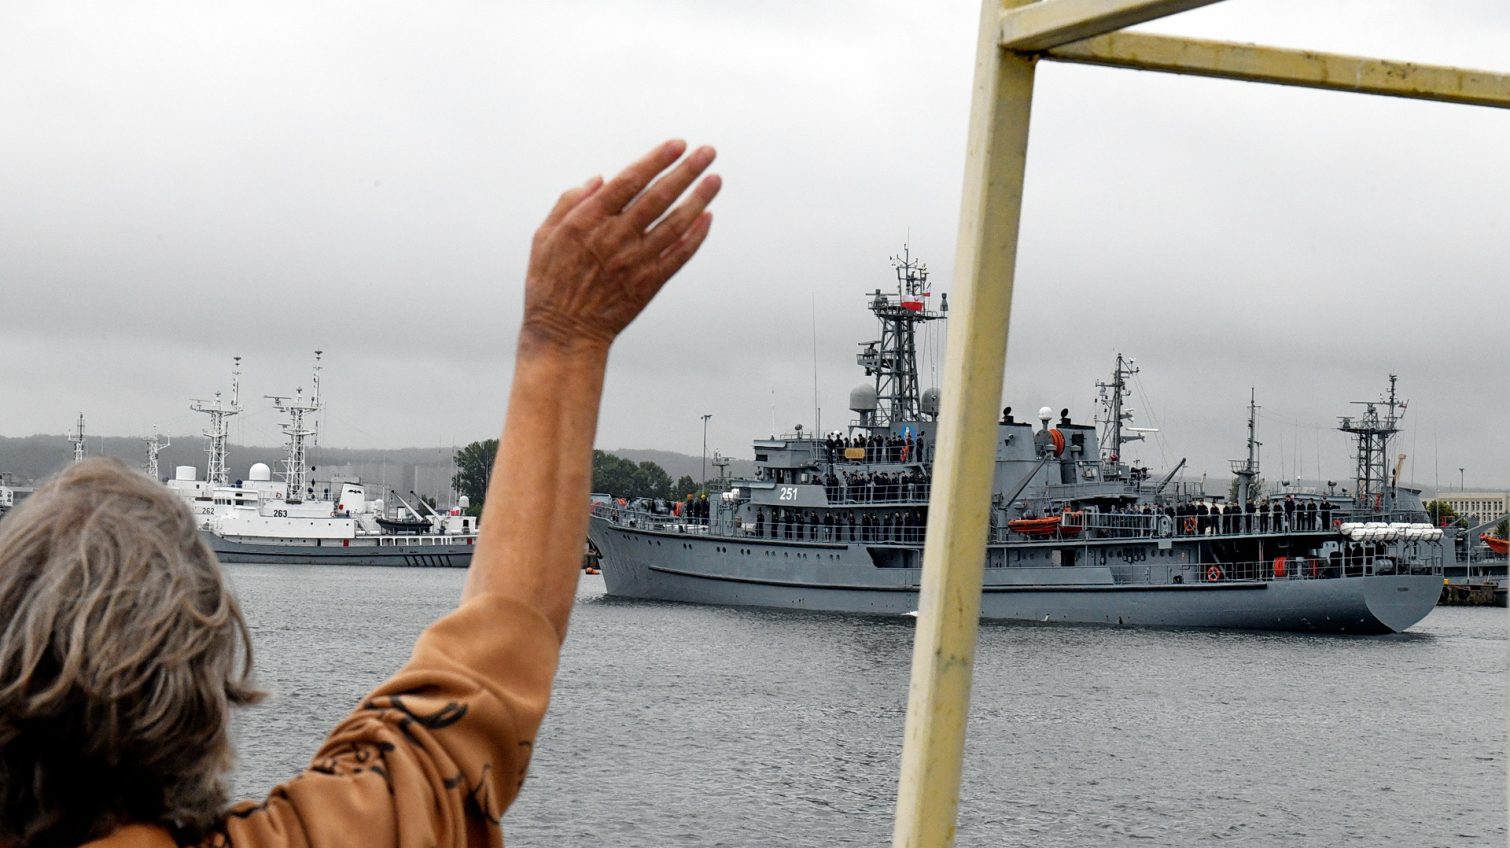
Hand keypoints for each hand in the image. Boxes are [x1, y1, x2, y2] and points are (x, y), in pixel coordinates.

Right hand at [521, 139, 720, 353]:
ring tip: (716, 179)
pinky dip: (696, 237)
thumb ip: (569, 203)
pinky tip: (708, 217)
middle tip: (708, 151)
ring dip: (698, 199)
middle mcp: (615, 238)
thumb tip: (600, 179)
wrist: (565, 333)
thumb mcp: (544, 237)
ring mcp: (635, 262)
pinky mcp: (649, 284)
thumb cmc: (550, 283)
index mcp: (587, 221)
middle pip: (659, 197)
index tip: (678, 144)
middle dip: (686, 171)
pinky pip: (679, 256)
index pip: (630, 181)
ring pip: (675, 224)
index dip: (656, 160)